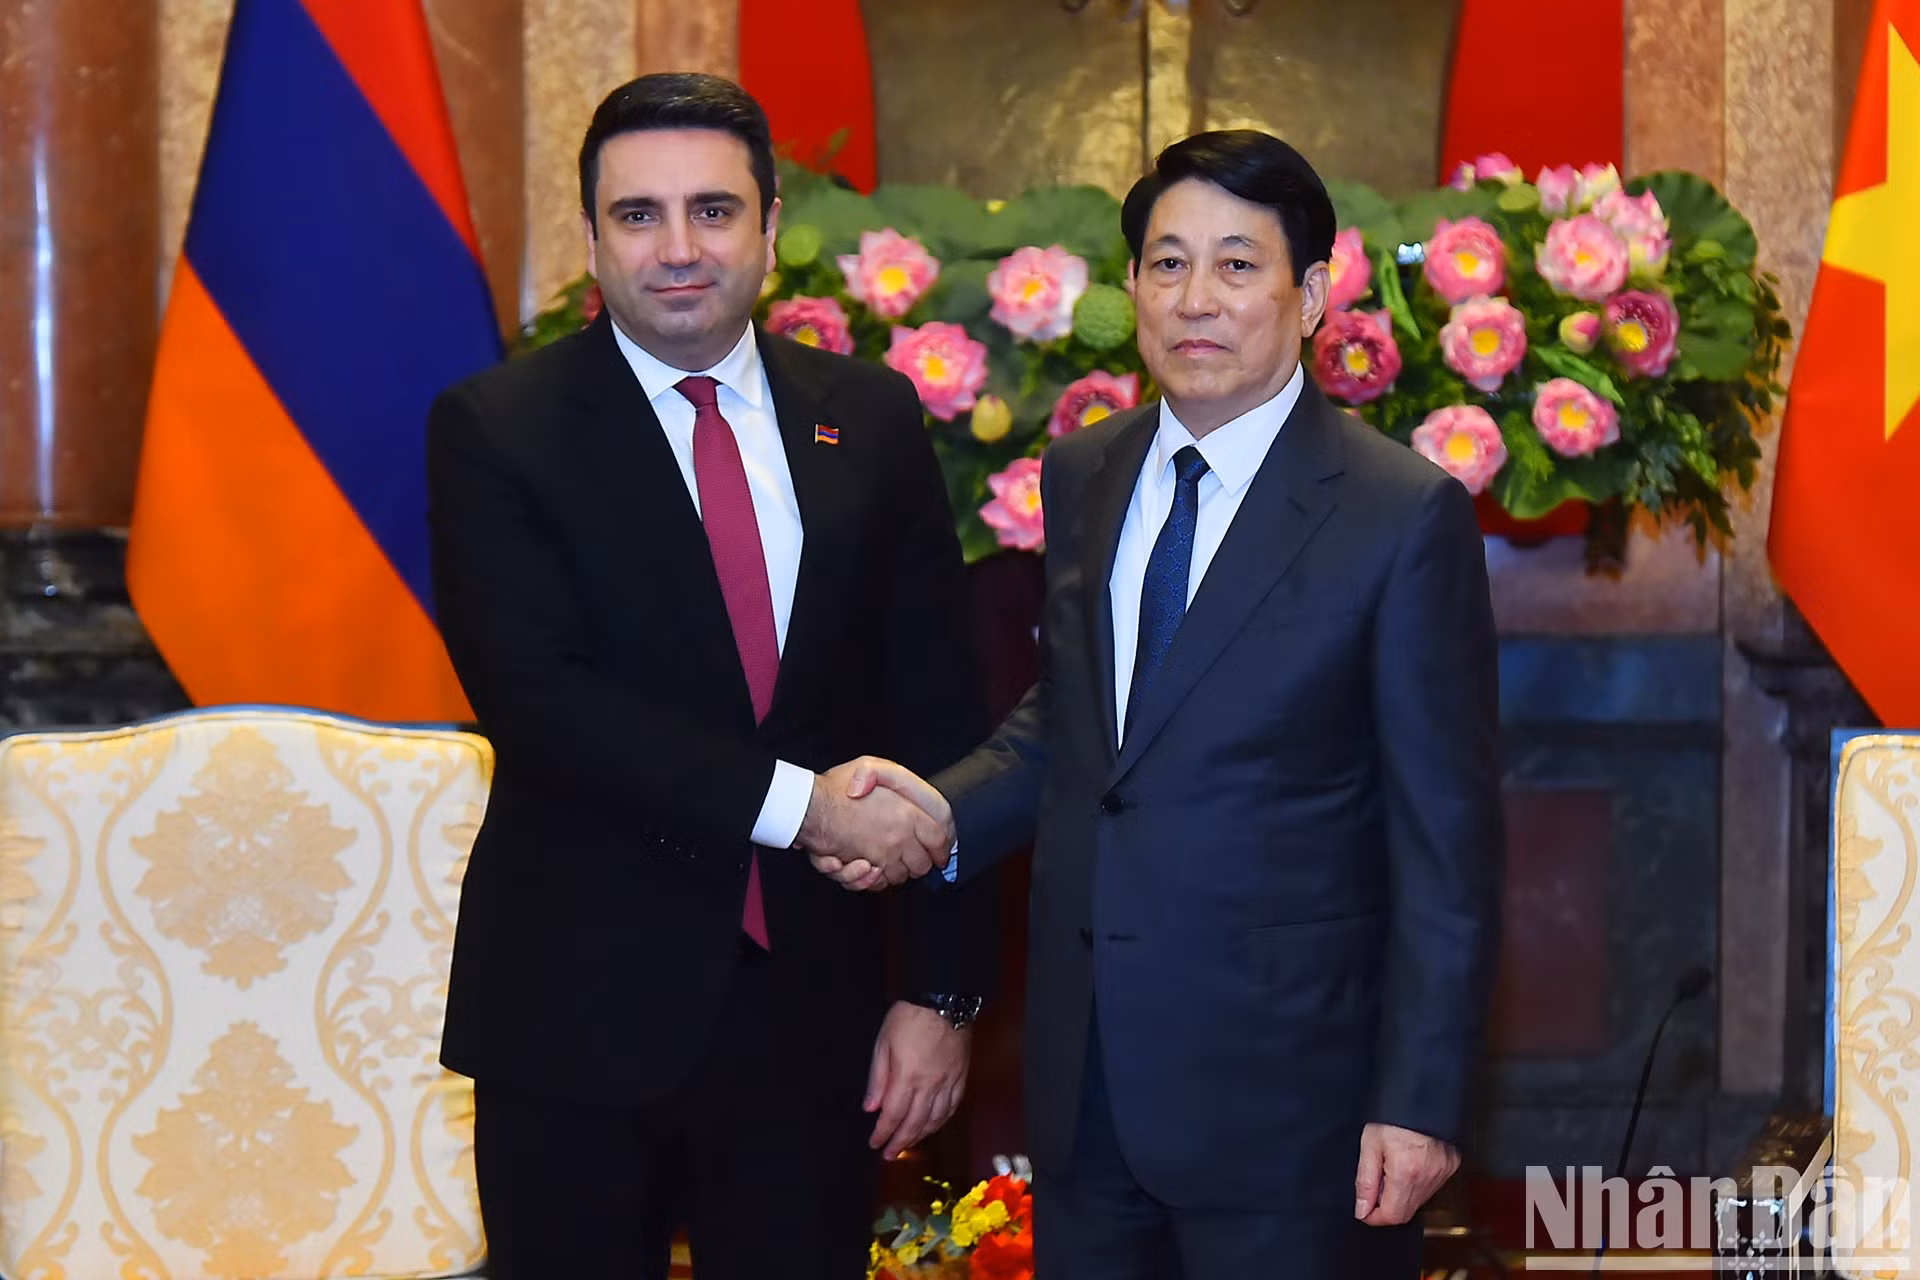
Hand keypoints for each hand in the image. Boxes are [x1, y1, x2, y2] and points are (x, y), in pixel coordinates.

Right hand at [797, 757, 949, 887]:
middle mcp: (898, 839)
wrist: (809, 809)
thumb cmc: (835, 788)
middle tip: (913, 857)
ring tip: (888, 861)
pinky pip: (876, 885)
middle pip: (922, 864)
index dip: (942, 848)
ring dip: (896, 872)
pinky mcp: (862, 869)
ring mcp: (881, 856)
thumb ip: (890, 774)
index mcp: (906, 814)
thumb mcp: (868, 766)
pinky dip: (873, 881)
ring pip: (900, 877)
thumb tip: (904, 793)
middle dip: (919, 863)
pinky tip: (867, 869)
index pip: (939, 838)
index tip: (940, 853)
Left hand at [865, 1000, 969, 1160]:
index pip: (893, 1115)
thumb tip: (871, 1107)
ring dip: (920, 1136)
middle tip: (889, 1154)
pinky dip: (942, 1121)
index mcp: (907, 1077)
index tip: (875, 1143)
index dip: (883, 1133)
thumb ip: (877, 1078)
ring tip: (908, 1143)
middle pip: (914, 1123)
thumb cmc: (910, 1017)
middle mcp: (929, 1085)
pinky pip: (953, 1107)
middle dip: (900, 1142)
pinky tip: (934, 1125)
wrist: (944, 1000)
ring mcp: (948, 1082)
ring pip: (935, 1119)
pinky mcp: (961, 1076)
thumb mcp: (883, 1043)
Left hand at [1353, 1122, 1459, 1224]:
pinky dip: (1416, 1185)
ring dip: (1401, 1196)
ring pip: (1418, 1202)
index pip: (1392, 1215)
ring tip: (1391, 1168)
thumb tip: (1362, 1209)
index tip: (1365, 1209)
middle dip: (1386, 1207)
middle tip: (1377, 1183)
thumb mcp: (1370, 1144)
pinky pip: (1430, 1188)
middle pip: (1406, 1213)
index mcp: (1405, 1171)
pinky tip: (1407, 1165)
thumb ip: (1365, 1181)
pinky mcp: (1450, 1167)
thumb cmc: (1393, 1116)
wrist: (1421, 1095)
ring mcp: (1442, 1172)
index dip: (1374, 1217)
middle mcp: (1428, 1176)